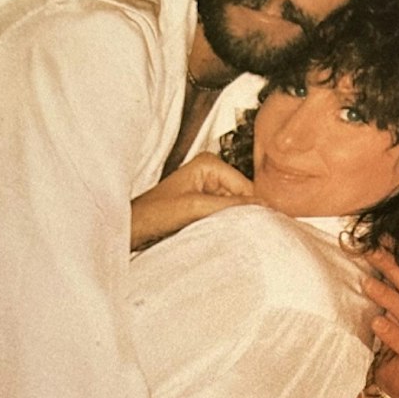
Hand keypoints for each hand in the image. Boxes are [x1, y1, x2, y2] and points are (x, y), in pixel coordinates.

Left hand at [130, 154, 254, 251]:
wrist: (135, 228)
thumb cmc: (154, 214)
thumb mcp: (195, 207)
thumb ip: (230, 206)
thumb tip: (262, 208)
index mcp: (210, 163)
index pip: (247, 187)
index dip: (253, 208)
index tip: (261, 227)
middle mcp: (212, 172)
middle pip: (244, 197)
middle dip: (243, 215)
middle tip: (244, 234)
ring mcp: (210, 188)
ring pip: (237, 208)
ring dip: (234, 222)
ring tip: (225, 233)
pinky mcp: (206, 204)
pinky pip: (226, 215)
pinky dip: (227, 225)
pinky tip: (221, 234)